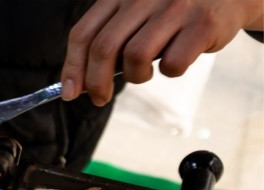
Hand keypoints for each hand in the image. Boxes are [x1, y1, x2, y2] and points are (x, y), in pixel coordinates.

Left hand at [61, 0, 263, 105]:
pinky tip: (177, 60)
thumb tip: (79, 83)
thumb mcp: (136, 13)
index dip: (72, 67)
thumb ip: (109, 38)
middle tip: (99, 98)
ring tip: (146, 72)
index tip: (70, 92)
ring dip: (136, 76)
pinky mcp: (202, 23)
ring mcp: (175, 7)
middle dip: (96, 82)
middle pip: (104, 47)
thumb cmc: (174, 12)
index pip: (83, 33)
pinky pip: (172, 64)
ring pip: (136, 56)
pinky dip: (170, 71)